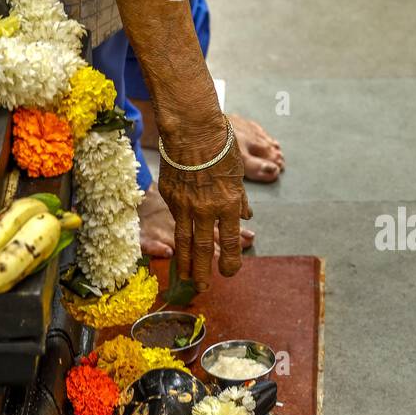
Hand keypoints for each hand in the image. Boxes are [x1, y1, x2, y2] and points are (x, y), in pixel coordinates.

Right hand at [158, 127, 250, 290]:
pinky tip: (175, 246)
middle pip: (204, 247)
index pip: (230, 240)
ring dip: (185, 262)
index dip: (231, 259)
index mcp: (228, 203)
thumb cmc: (220, 145)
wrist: (191, 128)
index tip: (230, 271)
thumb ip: (240, 198)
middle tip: (203, 286)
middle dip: (204, 270)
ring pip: (184, 240)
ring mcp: (185, 204)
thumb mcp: (238, 172)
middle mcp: (206, 208)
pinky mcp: (169, 195)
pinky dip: (176, 234)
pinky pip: (175, 219)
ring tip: (184, 277)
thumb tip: (245, 216)